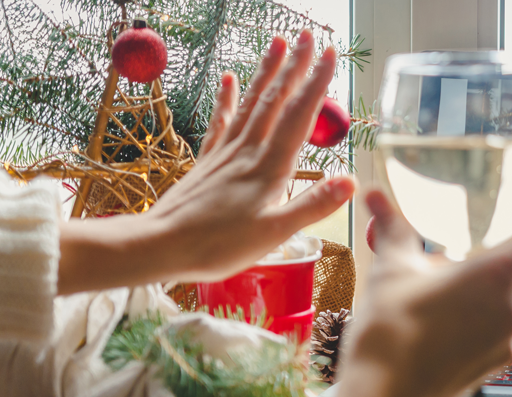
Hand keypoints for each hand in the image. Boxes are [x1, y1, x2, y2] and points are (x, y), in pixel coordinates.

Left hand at [57, 30, 355, 293]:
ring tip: (277, 44)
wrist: (161, 245)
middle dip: (295, 67)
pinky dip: (227, 98)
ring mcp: (226, 154)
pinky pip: (221, 122)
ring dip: (267, 73)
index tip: (328, 55)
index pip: (298, 116)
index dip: (316, 84)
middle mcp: (248, 152)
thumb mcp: (274, 233)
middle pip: (276, 100)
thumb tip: (350, 181)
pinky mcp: (209, 162)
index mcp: (269, 168)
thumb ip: (313, 205)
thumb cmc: (218, 245)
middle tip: (308, 36)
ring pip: (251, 103)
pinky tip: (228, 78)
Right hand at [316, 188, 511, 396]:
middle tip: (500, 230)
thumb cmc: (390, 338)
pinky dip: (494, 309)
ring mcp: (507, 338)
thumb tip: (378, 198)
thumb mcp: (390, 270)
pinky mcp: (496, 361)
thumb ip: (392, 228)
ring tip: (469, 270)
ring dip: (505, 280)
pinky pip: (506, 324)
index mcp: (496, 276)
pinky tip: (460, 308)